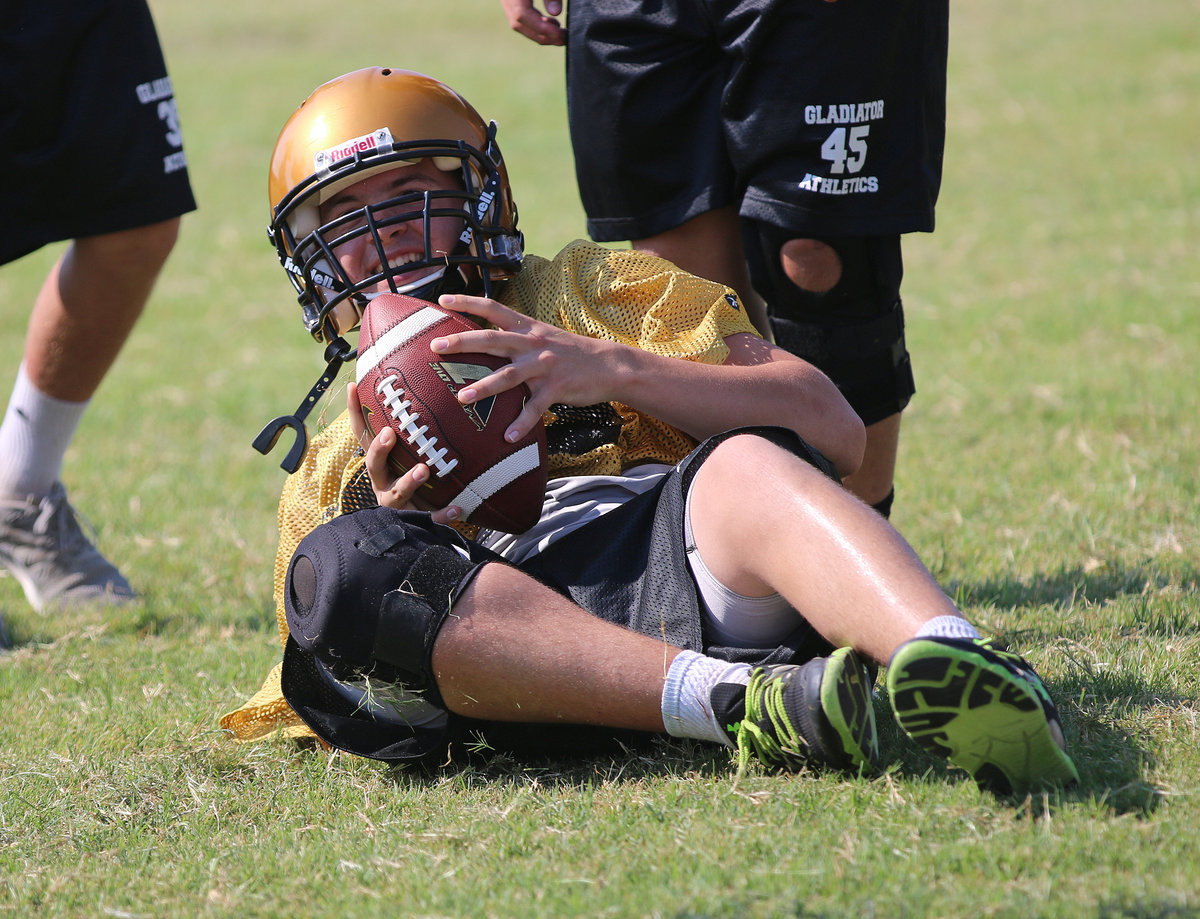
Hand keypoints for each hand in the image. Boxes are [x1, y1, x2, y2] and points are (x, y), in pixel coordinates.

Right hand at [347, 381, 462, 523]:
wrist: (419, 527)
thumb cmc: (417, 482)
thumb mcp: (411, 457)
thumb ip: (414, 433)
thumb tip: (429, 390)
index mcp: (380, 465)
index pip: (363, 436)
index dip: (355, 413)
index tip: (353, 387)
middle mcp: (383, 482)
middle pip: (374, 465)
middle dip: (379, 449)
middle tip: (389, 433)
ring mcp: (397, 504)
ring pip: (397, 493)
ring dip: (409, 480)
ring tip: (423, 469)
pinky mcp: (415, 521)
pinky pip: (428, 518)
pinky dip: (441, 514)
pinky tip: (457, 508)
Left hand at [434, 293, 613, 443]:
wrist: (610, 365)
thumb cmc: (571, 353)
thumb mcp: (544, 336)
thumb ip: (517, 337)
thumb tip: (487, 339)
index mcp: (528, 328)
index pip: (494, 308)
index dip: (468, 302)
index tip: (443, 300)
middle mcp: (533, 344)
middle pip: (493, 340)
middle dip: (463, 343)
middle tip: (437, 347)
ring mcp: (545, 366)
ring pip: (509, 376)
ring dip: (484, 387)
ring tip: (461, 398)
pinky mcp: (557, 388)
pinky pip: (535, 408)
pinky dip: (521, 424)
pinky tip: (507, 437)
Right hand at [500, 0, 565, 44]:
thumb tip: (555, 13)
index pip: (522, 15)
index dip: (541, 28)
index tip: (560, 34)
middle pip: (519, 24)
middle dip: (542, 35)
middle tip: (564, 39)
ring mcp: (506, 1)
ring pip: (518, 23)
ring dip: (539, 32)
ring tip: (560, 32)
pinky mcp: (511, 2)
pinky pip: (520, 18)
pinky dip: (535, 25)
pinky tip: (551, 23)